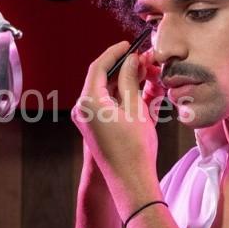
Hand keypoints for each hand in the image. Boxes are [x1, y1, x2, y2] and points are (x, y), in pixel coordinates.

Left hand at [71, 41, 163, 213]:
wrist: (130, 182)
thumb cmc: (134, 149)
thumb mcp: (136, 108)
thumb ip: (130, 80)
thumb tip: (131, 61)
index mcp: (89, 101)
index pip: (98, 66)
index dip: (115, 53)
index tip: (128, 45)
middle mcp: (82, 108)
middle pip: (101, 78)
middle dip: (123, 68)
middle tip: (144, 62)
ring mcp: (85, 119)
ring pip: (105, 91)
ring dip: (124, 82)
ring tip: (146, 77)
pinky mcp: (92, 127)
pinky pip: (106, 104)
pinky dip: (121, 97)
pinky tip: (140, 94)